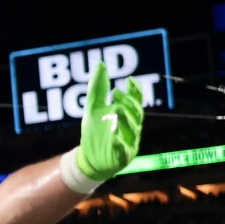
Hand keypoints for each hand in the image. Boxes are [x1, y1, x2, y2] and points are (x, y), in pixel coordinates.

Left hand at [71, 62, 145, 182]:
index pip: (136, 101)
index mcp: (127, 116)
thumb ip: (98, 89)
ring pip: (132, 130)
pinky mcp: (122, 157)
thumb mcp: (93, 108)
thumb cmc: (95, 131)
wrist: (88, 158)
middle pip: (136, 114)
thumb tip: (100, 65)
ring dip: (125, 119)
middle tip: (116, 93)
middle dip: (128, 103)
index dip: (135, 91)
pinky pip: (123, 150)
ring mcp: (129, 143)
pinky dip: (119, 144)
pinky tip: (114, 138)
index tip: (130, 80)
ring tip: (116, 109)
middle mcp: (131, 128)